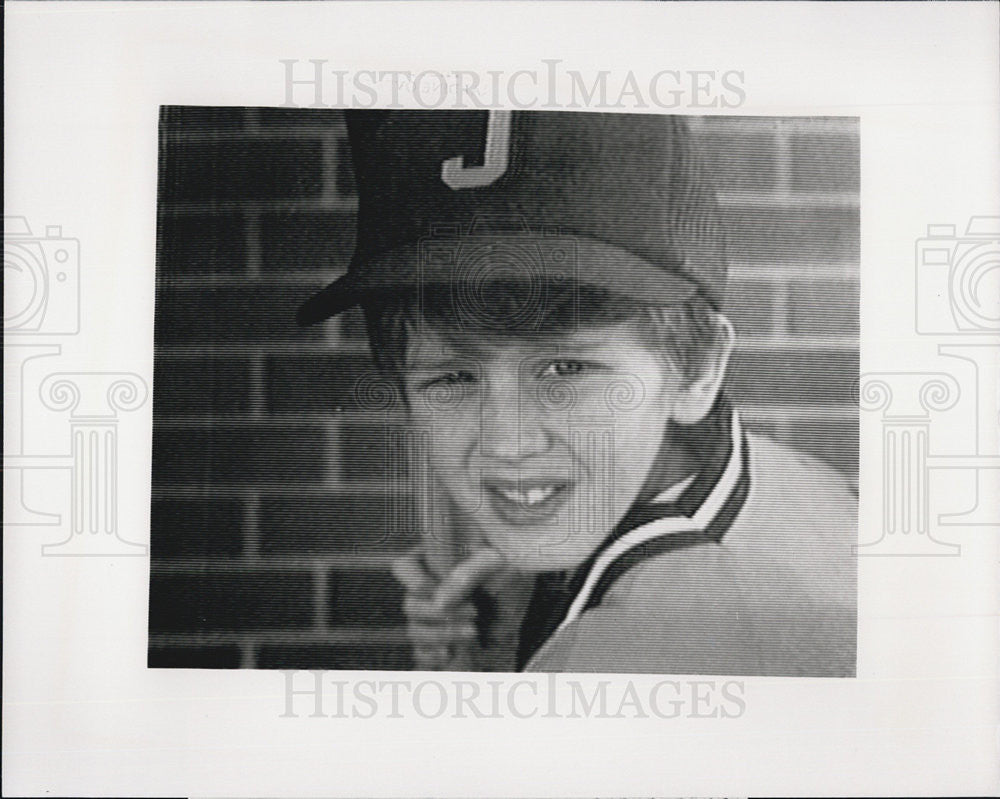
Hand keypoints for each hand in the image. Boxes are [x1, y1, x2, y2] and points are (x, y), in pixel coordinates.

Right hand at [391, 545, 506, 669]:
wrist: (524, 606)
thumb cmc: (510, 571)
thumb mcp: (495, 561)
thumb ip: (467, 574)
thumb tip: (439, 601)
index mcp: (434, 560)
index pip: (404, 567)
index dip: (414, 581)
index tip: (436, 590)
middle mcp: (427, 589)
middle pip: (410, 604)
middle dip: (438, 614)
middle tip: (473, 612)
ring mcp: (431, 618)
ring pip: (415, 631)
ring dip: (442, 635)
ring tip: (473, 632)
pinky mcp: (439, 641)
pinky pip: (422, 653)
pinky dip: (434, 656)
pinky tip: (453, 653)